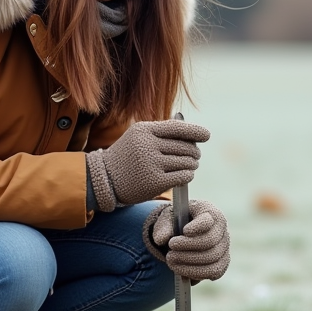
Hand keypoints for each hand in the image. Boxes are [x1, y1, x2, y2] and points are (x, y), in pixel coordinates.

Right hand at [86, 119, 209, 211]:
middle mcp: (147, 145)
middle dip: (194, 151)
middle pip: (184, 146)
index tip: (207, 135)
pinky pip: (183, 176)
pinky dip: (189, 175)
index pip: (177, 128)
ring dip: (193, 164)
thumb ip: (161, 132)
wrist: (105, 179)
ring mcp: (151, 164)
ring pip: (186, 162)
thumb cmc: (127, 156)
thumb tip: (193, 134)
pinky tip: (187, 175)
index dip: (195, 131)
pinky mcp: (155, 182)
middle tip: (195, 156)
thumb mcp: (138, 136)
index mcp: (144, 130)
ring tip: (192, 165)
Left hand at [143, 199, 229, 280]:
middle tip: (170, 251)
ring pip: (212, 258)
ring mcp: (224, 246)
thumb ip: (163, 227)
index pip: (208, 220)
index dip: (197, 227)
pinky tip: (182, 271)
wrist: (183, 234)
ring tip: (171, 261)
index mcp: (209, 211)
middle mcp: (221, 228)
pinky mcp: (223, 261)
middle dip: (188, 248)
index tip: (184, 231)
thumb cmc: (177, 222)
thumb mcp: (167, 219)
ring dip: (189, 262)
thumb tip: (160, 239)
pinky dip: (197, 273)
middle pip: (210, 240)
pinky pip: (214, 271)